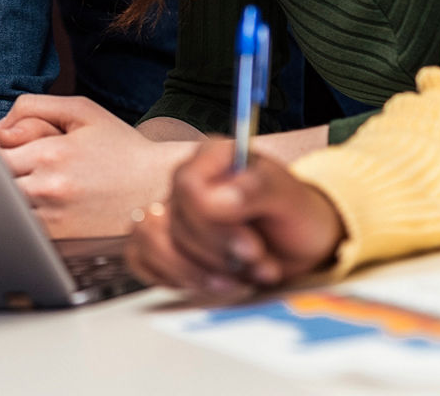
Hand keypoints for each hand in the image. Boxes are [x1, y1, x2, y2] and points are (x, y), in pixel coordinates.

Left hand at [0, 95, 194, 238]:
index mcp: (51, 153)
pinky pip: (24, 229)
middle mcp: (49, 188)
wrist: (157, 186)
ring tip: (32, 187)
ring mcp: (55, 217)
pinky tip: (42, 208)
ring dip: (8, 198)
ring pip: (6, 208)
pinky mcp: (63, 239)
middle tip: (17, 169)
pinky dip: (23, 219)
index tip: (4, 151)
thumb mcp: (81, 111)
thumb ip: (32, 107)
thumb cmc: (120, 147)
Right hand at [128, 139, 345, 295]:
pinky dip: (176, 278)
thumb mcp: (290, 198)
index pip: (187, 183)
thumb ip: (257, 188)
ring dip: (198, 271)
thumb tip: (220, 198)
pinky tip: (212, 283)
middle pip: (174, 221)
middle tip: (259, 263)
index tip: (251, 246)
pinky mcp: (162, 242)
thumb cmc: (295, 215)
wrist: (299, 246)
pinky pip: (139, 257)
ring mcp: (170, 212)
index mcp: (212, 157)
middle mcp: (186, 182)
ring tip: (240, 279)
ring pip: (152, 240)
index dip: (213, 222)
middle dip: (218, 254)